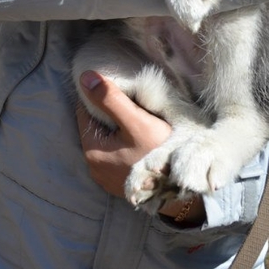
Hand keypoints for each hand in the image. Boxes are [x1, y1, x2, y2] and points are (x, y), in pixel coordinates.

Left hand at [76, 72, 205, 222]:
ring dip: (121, 129)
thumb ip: (110, 99)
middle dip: (112, 114)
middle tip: (136, 107)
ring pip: (109, 140)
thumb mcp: (136, 121)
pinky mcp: (121, 182)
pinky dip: (127, 144)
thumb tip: (85, 77)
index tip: (122, 92)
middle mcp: (95, 168)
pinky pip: (118, 154)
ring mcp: (107, 178)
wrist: (183, 191)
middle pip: (98, 127)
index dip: (102, 98)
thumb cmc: (160, 155)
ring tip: (142, 122)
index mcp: (92, 153)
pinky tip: (143, 140)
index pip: (86, 112)